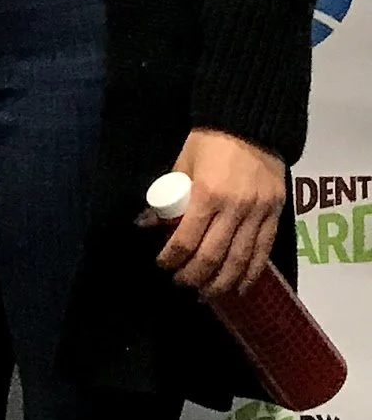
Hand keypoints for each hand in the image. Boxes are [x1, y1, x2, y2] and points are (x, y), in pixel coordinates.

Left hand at [157, 128, 286, 295]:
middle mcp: (234, 209)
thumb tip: (144, 223)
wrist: (251, 125)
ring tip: (207, 294)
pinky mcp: (276, 215)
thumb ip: (167, 196)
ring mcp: (258, 214)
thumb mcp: (181, 165)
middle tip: (182, 285)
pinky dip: (252, 273)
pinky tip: (240, 287)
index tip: (163, 265)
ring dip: (222, 282)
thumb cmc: (209, 143)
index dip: (172, 257)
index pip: (186, 238)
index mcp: (207, 194)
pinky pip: (263, 252)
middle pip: (213, 255)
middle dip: (195, 276)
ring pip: (240, 260)